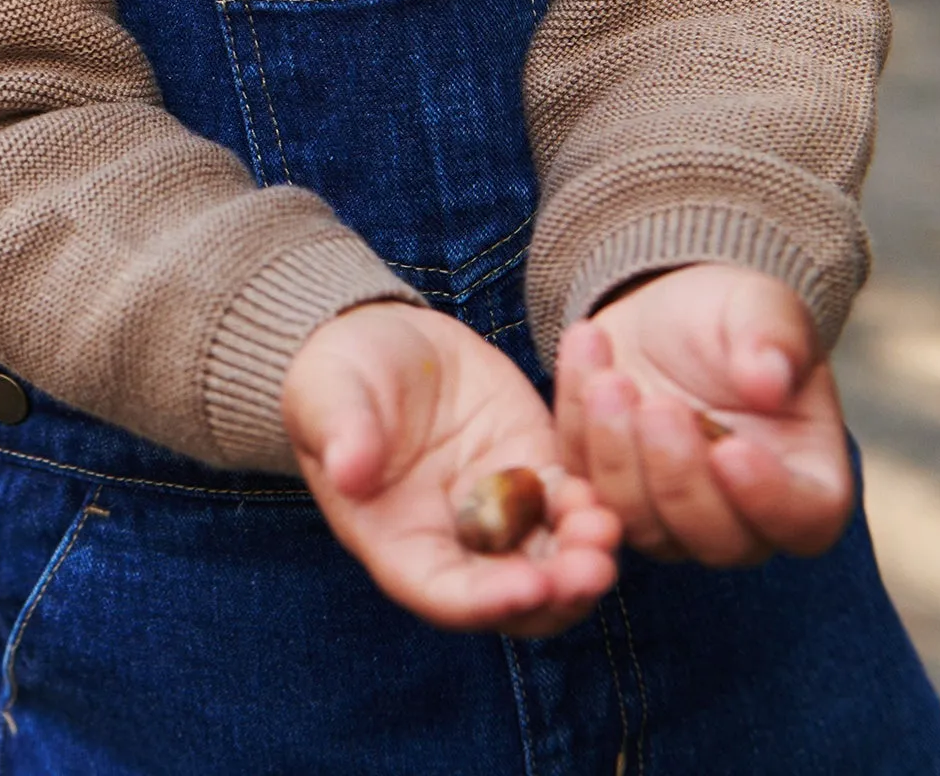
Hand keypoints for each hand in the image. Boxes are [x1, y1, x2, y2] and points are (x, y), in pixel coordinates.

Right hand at [282, 302, 619, 634]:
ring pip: (554, 555)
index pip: (446, 593)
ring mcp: (502, 509)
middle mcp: (457, 542)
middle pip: (516, 594)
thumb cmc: (339, 377)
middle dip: (557, 590)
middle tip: (594, 566)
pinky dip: (594, 498)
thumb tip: (347, 468)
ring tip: (607, 526)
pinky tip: (611, 480)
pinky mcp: (535, 465)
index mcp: (400, 543)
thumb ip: (341, 432)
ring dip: (585, 552)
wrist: (382, 338)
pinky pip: (572, 495)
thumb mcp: (328, 395)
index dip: (487, 600)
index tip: (528, 586)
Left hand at [556, 265, 853, 566]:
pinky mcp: (610, 492)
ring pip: (640, 522)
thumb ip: (774, 340)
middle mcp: (742, 515)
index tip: (730, 450)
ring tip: (607, 377)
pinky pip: (583, 481)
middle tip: (654, 403)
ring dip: (615, 452)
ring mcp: (671, 515)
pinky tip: (584, 352)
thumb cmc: (733, 316)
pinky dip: (576, 422)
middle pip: (713, 538)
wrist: (671, 311)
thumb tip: (770, 381)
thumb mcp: (762, 307)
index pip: (803, 519)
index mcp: (806, 478)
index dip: (767, 499)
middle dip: (676, 473)